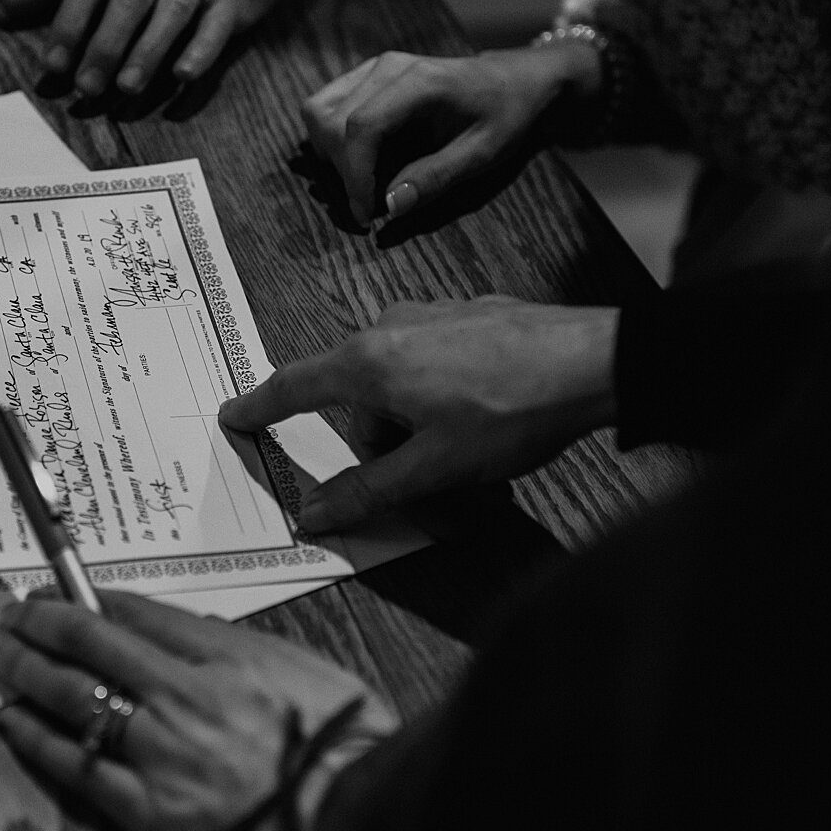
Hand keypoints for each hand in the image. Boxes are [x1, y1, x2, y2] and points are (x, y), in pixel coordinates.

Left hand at [0, 590, 396, 830]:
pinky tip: (10, 720)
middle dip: (40, 622)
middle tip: (10, 614)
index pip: (136, 613)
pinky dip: (35, 737)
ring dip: (23, 668)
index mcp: (228, 658)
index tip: (58, 591)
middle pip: (90, 642)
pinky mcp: (150, 814)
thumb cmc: (353, 753)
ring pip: (71, 696)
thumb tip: (194, 637)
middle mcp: (185, 696)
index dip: (86, 597)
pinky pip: (76, 766)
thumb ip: (249, 654)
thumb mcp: (317, 675)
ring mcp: (163, 755)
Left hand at [3, 0, 287, 97]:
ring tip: (127, 88)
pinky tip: (183, 76)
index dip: (68, 22)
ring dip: (148, 51)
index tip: (53, 63)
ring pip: (171, 12)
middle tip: (86, 88)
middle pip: (127, 1)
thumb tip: (7, 8)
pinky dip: (201, 50)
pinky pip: (217, 25)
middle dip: (105, 46)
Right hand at [219, 297, 618, 531]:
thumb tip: (315, 513)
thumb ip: (369, 492)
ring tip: (479, 465)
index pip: (294, 387)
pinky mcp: (471, 316)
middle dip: (392, 453)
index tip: (234, 416)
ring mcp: (434, 317)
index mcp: (369, 362)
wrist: (596, 361)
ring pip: (405, 391)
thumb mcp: (436, 468)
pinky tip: (494, 425)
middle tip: (437, 492)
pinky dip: (453, 405)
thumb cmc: (514, 410)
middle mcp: (392, 326)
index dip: (260, 407)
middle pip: (364, 406)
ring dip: (428, 434)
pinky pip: (438, 369)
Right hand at [303, 41, 601, 227]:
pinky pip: (326, 106)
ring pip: (318, 112)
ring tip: (361, 183)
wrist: (515, 79)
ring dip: (328, 155)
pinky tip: (359, 162)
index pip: (361, 127)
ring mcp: (373, 68)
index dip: (354, 176)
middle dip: (341, 171)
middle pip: (331, 121)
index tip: (366, 215)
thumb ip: (436, 178)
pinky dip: (330, 140)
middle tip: (369, 206)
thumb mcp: (484, 153)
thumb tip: (390, 207)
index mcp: (420, 83)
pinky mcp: (366, 76)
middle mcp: (387, 68)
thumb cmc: (506, 114)